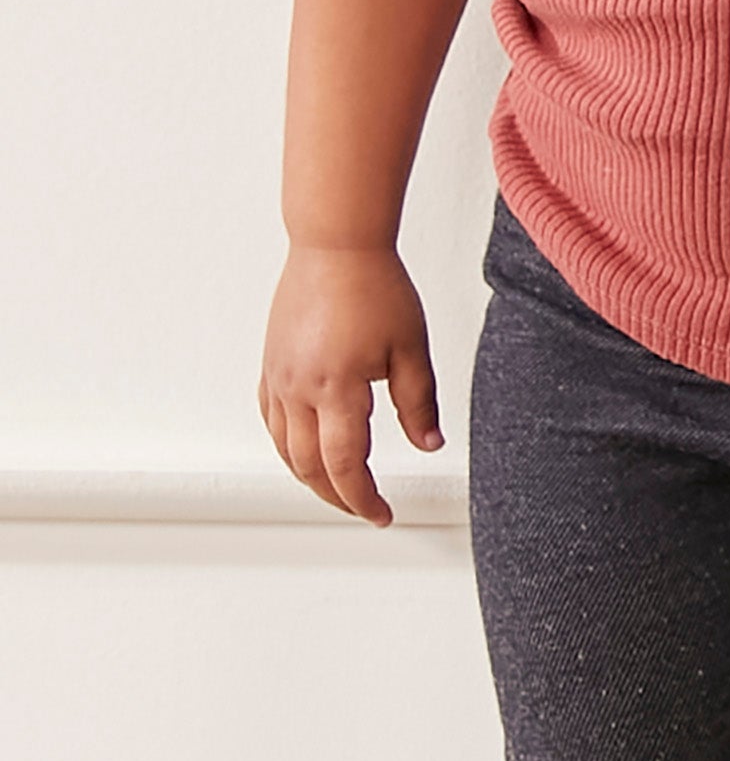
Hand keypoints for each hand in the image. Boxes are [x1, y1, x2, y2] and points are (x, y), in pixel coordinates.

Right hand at [261, 241, 441, 524]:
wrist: (335, 245)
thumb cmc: (375, 288)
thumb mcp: (412, 350)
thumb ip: (419, 404)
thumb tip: (429, 444)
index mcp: (337, 389)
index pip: (346, 466)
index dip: (364, 498)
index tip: (383, 514)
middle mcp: (298, 388)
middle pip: (309, 466)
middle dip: (338, 495)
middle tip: (366, 507)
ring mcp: (278, 376)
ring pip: (284, 447)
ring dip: (309, 476)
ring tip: (340, 488)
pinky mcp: (270, 363)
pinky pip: (272, 418)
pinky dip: (288, 444)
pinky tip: (306, 449)